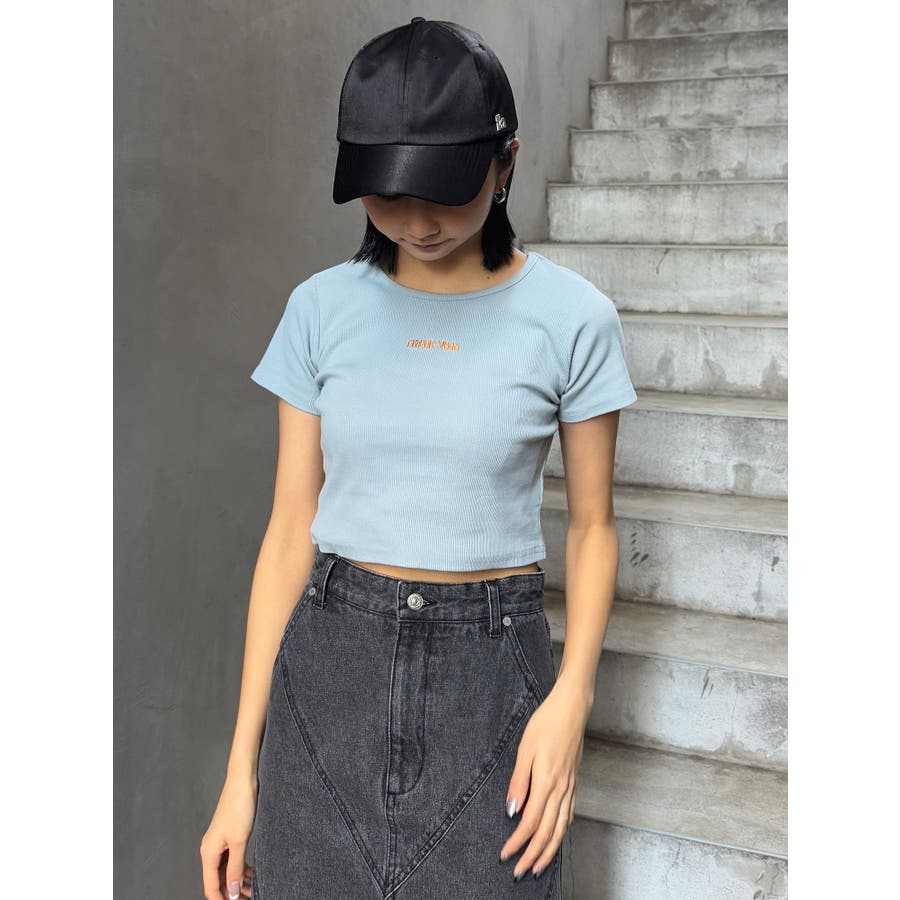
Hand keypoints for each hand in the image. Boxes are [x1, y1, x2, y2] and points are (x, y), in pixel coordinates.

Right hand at [200, 775, 258, 898]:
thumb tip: (232, 891)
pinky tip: (250, 874)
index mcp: (208, 852)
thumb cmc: (239, 805)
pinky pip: (232, 859)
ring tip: (252, 889)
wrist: (243, 781)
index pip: (211, 887)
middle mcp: (211, 849)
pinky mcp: (229, 836)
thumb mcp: (239, 842)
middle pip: (218, 881)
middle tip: (248, 898)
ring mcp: (220, 842)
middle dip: (231, 892)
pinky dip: (240, 869)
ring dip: (237, 882)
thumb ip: (235, 868)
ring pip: (226, 871)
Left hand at [499, 683, 589, 879]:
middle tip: (519, 872)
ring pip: (561, 828)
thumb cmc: (546, 724)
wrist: (572, 709)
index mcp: (546, 782)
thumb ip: (518, 781)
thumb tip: (512, 810)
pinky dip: (562, 832)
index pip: (530, 822)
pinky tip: (557, 837)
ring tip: (538, 866)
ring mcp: (571, 787)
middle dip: (533, 856)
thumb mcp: (525, 748)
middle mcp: (561, 789)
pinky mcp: (575, 782)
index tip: (506, 854)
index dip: (518, 842)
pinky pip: (570, 815)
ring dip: (549, 850)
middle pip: (547, 832)